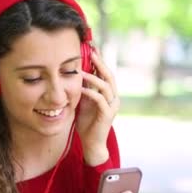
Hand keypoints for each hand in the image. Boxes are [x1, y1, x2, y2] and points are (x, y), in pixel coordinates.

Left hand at [76, 50, 119, 164]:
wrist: (92, 143)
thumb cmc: (87, 123)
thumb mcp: (84, 102)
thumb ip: (84, 89)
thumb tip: (78, 73)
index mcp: (109, 94)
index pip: (106, 74)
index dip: (100, 61)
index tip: (92, 48)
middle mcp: (113, 98)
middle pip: (109, 76)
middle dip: (100, 63)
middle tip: (91, 52)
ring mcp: (112, 106)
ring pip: (106, 86)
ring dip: (94, 77)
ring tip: (82, 71)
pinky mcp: (107, 115)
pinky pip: (100, 100)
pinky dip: (90, 92)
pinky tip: (81, 88)